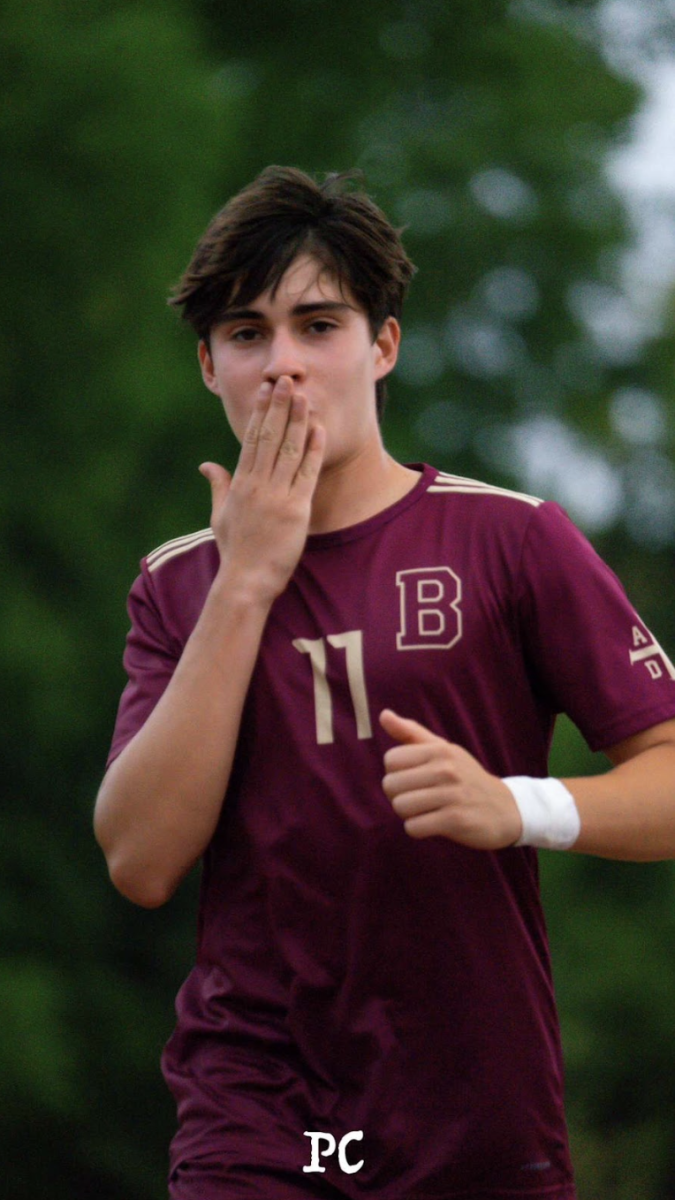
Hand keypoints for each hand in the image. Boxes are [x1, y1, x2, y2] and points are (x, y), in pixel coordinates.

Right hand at [199, 376, 324, 603]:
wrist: (245, 581)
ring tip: (304, 396)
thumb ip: (218, 486)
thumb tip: (206, 465)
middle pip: (270, 437)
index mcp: (240, 484)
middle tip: (286, 380)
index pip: (251, 440)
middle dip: (279, 407)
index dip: (260, 413)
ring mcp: (276, 496)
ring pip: (289, 450)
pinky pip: (306, 474)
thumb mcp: (220, 516)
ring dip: (298, 421)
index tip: (266, 390)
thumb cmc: (235, 551)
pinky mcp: (295, 510)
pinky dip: (313, 451)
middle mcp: (257, 485)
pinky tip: (319, 430)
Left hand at [380, 709, 521, 849]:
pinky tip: (433, 824)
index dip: (397, 773)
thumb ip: (411, 733)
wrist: (507, 809)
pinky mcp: (456, 820)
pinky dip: (418, 829)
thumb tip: (384, 715)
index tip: (414, 779)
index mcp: (440, 750)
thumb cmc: (466, 778)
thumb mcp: (443, 750)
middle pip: (391, 785)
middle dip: (399, 796)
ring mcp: (452, 794)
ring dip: (408, 814)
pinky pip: (414, 827)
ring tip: (426, 811)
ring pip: (400, 807)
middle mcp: (446, 769)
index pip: (391, 760)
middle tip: (420, 798)